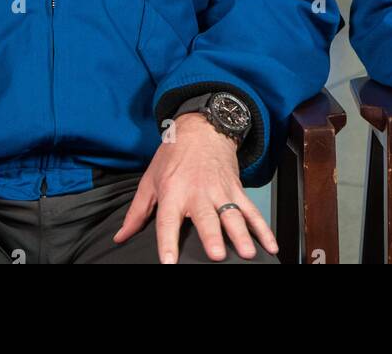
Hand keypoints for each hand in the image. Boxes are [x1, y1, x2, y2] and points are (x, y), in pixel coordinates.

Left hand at [113, 112, 276, 263]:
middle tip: (218, 254)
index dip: (168, 243)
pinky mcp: (236, 189)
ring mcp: (220, 191)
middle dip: (213, 237)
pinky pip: (251, 211)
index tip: (170, 262)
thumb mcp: (150, 180)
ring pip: (232, 215)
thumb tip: (120, 236)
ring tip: (247, 252)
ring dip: (241, 234)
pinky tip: (270, 244)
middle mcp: (198, 193)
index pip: (168, 222)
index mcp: (173, 192)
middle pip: (206, 218)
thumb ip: (136, 212)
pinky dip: (263, 228)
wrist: (202, 128)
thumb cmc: (173, 156)